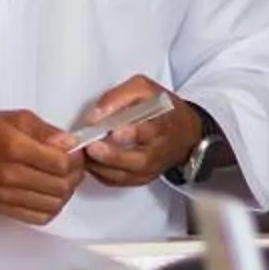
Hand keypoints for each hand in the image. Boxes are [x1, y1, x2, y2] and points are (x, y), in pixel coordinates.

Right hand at [0, 110, 84, 224]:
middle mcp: (9, 174)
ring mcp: (5, 195)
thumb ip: (48, 132)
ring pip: (53, 204)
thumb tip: (70, 144)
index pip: (59, 164)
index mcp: (14, 148)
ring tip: (63, 180)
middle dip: (75, 176)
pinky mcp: (3, 208)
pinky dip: (52, 208)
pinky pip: (39, 217)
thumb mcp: (19, 119)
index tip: (76, 153)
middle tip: (74, 166)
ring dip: (66, 193)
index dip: (76, 159)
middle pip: (59, 186)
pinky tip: (51, 194)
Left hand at [76, 75, 203, 189]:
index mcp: (162, 125)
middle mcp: (158, 151)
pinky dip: (100, 173)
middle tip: (91, 146)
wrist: (183, 133)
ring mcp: (149, 169)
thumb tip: (96, 114)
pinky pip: (117, 181)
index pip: (148, 131)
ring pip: (124, 175)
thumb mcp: (144, 88)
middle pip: (137, 160)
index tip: (107, 127)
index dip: (128, 131)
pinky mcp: (140, 178)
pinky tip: (90, 160)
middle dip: (111, 155)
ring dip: (100, 165)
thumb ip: (119, 96)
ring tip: (85, 152)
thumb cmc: (161, 109)